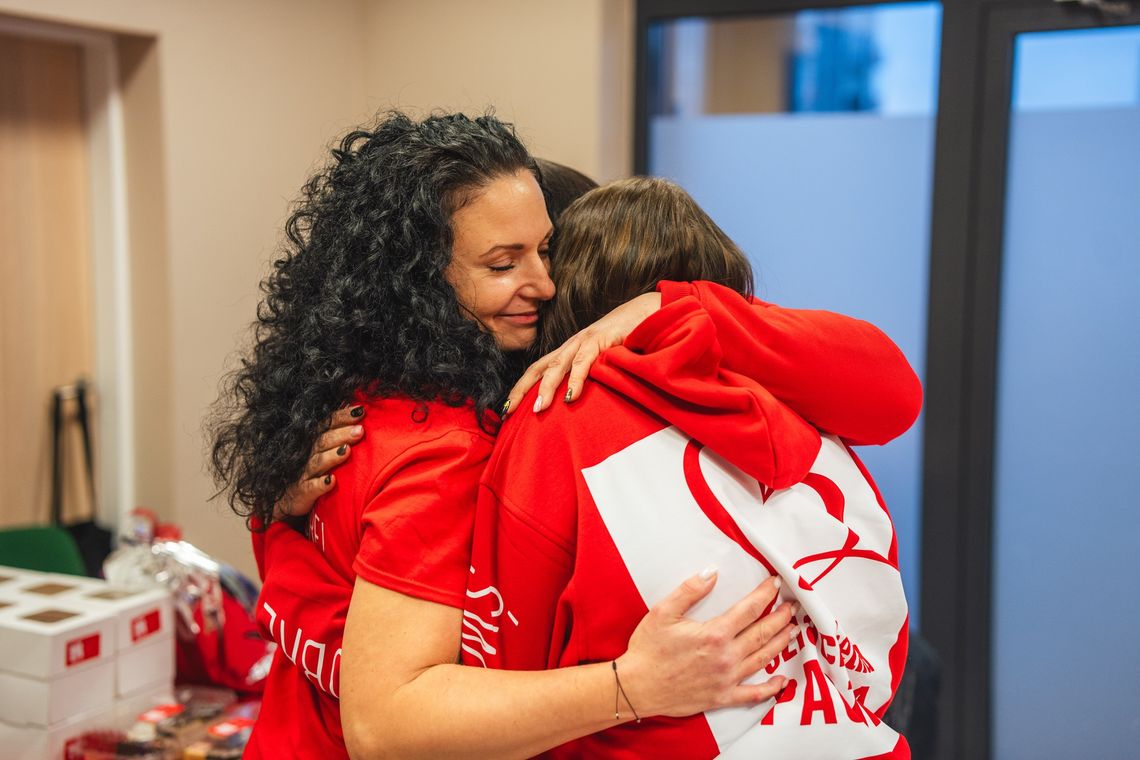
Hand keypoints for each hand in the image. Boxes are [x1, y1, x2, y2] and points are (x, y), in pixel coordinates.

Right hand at [273, 405, 365, 517]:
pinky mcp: (301, 492)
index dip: (342, 417)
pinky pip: (310, 488)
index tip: (360, 411)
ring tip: (346, 451)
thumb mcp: (322, 450)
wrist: (287, 498)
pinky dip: (320, 485)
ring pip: (318, 462)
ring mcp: (303, 473)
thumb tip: (360, 412)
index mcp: (313, 440)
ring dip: (332, 456)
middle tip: (360, 430)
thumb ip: (337, 434)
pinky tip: (331, 481)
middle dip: (341, 434)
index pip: (327, 424)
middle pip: (323, 441)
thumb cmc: (312, 471)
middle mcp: (307, 454)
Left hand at [504, 292, 660, 414]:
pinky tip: (571, 396)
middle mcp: (572, 345)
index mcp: (569, 351)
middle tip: (508, 412)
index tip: (507, 410)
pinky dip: (576, 379)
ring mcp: (585, 340)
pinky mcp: (601, 340)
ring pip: (558, 366)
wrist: (646, 313)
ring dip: (546, 388)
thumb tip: (575, 404)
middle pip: (539, 367)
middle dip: (522, 390)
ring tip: (539, 409)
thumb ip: (589, 377)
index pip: (538, 369)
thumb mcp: (602, 361)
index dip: (521, 388)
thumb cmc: (625, 340)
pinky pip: (584, 361)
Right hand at [615, 573, 795, 718]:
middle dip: (781, 617)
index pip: (750, 609)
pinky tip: (782, 681)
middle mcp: (726, 657)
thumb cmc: (647, 649)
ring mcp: (726, 679)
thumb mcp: (663, 612)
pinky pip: (753, 694)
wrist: (636, 687)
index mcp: (715, 634)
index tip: (776, 584)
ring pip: (763, 659)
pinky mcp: (722, 697)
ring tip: (793, 632)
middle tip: (793, 607)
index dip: (766, 594)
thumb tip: (712, 572)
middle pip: (763, 633)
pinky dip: (771, 688)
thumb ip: (690, 590)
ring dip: (781, 643)